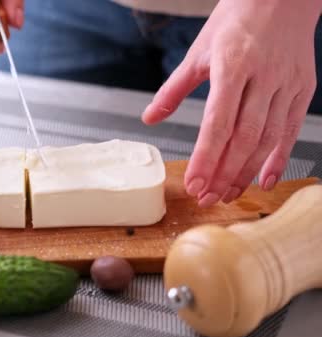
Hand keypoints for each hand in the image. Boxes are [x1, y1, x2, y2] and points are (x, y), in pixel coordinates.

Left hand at [142, 0, 320, 207]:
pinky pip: (291, 131)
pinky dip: (278, 158)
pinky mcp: (303, 89)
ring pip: (267, 138)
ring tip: (227, 194)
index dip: (205, 157)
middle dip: (223, 173)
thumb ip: (173, 89)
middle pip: (243, 137)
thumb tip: (149, 118)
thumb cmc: (234, 22)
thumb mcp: (198, 52)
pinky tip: (263, 180)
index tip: (193, 183)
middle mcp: (262, 77)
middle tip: (206, 198)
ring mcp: (286, 84)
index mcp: (232, 67)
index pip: (217, 123)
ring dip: (246, 172)